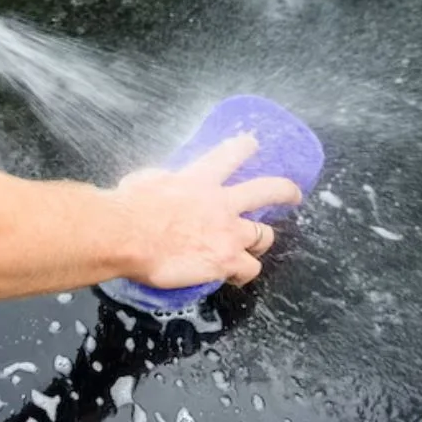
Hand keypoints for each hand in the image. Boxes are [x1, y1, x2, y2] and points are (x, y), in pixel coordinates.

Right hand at [113, 132, 301, 288]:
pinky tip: (234, 277)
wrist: (129, 234)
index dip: (246, 147)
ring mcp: (229, 232)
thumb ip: (161, 181)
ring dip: (261, 240)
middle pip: (268, 190)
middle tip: (293, 194)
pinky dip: (243, 273)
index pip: (231, 153)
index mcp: (199, 177)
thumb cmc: (129, 206)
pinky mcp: (226, 260)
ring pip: (265, 236)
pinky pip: (250, 269)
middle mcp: (222, 202)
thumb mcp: (146, 180)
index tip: (253, 144)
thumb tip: (157, 185)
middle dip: (285, 191)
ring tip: (256, 246)